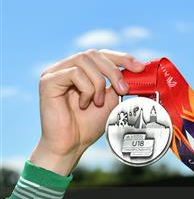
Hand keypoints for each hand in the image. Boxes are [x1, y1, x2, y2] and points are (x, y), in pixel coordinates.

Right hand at [30, 49, 145, 174]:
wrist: (71, 145)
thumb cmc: (88, 125)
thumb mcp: (110, 101)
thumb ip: (117, 84)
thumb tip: (134, 71)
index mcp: (81, 71)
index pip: (102, 54)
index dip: (122, 58)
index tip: (139, 67)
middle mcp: (67, 67)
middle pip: (94, 54)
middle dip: (113, 71)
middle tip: (123, 90)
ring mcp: (56, 72)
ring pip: (85, 60)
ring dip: (99, 82)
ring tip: (98, 102)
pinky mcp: (48, 81)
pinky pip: (74, 73)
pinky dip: (86, 89)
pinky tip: (84, 104)